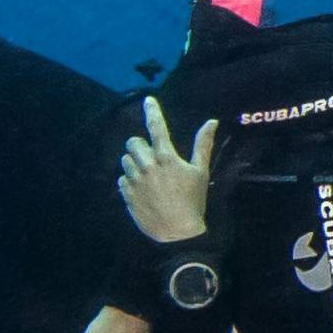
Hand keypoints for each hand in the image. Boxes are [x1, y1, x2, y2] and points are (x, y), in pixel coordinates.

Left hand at [118, 96, 216, 243]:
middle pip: (133, 143)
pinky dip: (129, 180)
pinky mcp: (127, 195)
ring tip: (146, 173)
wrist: (178, 232)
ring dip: (134, 162)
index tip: (148, 100)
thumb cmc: (193, 201)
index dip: (152, 111)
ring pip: (125, 160)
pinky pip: (121, 180)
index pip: (156, 127)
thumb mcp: (200, 172)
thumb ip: (203, 145)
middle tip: (150, 155)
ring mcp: (135, 181)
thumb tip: (211, 121)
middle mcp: (147, 166)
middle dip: (140, 145)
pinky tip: (141, 187)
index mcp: (166, 158)